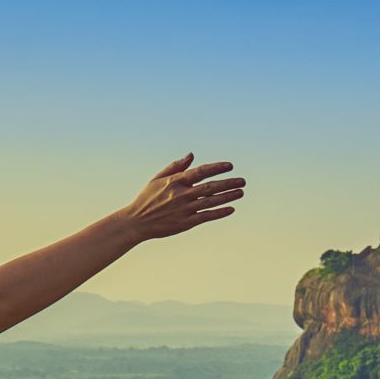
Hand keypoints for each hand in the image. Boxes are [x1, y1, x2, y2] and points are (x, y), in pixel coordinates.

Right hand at [120, 153, 242, 241]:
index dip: (217, 168)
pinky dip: (219, 213)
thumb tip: (192, 155)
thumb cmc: (147, 198)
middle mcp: (181, 194)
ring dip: (228, 197)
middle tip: (243, 181)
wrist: (137, 222)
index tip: (230, 166)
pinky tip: (231, 209)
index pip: (200, 171)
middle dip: (228, 183)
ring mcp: (184, 209)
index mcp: (175, 181)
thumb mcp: (158, 179)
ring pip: (211, 201)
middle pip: (210, 187)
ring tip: (241, 192)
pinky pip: (206, 217)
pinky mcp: (185, 223)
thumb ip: (176, 166)